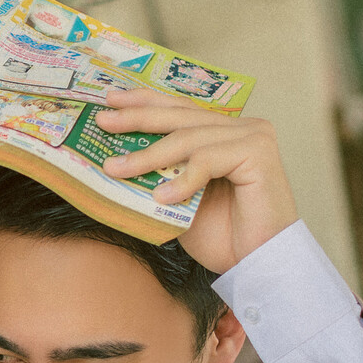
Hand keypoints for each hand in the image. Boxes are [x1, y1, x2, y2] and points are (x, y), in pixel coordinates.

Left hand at [95, 88, 298, 273]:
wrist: (258, 263)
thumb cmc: (221, 235)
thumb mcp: (177, 198)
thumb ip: (157, 174)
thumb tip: (112, 160)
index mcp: (223, 132)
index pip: (180, 108)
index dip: (145, 101)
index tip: (111, 100)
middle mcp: (241, 127)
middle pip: (180, 116)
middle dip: (137, 118)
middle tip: (103, 121)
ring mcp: (253, 136)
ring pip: (188, 138)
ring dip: (148, 155)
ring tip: (115, 169)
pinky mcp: (259, 153)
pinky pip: (207, 160)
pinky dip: (182, 180)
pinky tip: (162, 197)